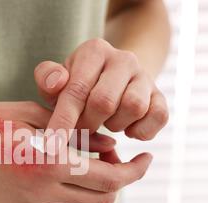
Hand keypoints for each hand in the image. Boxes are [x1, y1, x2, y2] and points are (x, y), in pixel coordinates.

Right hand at [0, 101, 151, 202]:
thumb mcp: (29, 115)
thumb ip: (73, 131)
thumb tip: (109, 142)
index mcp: (49, 163)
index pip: (110, 178)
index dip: (134, 170)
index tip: (144, 158)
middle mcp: (43, 192)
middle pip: (103, 198)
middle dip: (121, 180)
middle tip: (121, 159)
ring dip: (98, 191)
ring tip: (93, 167)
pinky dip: (75, 200)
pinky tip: (67, 178)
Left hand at [34, 38, 168, 141]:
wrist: (111, 80)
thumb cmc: (76, 86)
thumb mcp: (56, 81)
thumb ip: (47, 79)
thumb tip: (56, 83)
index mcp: (94, 51)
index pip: (77, 89)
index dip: (63, 120)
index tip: (52, 146)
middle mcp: (123, 59)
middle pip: (105, 101)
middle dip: (88, 125)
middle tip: (80, 130)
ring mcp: (145, 76)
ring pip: (134, 107)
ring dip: (115, 125)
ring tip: (105, 123)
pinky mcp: (160, 96)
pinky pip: (159, 117)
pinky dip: (141, 131)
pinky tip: (127, 130)